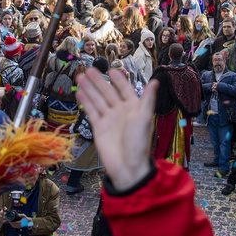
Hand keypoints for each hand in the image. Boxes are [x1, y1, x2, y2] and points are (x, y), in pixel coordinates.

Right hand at [75, 66, 156, 190]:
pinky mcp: (99, 127)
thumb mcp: (145, 118)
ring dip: (89, 88)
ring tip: (80, 77)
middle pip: (108, 92)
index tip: (111, 70)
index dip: (118, 79)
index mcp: (133, 108)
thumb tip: (156, 82)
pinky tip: (80, 92)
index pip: (125, 89)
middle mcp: (120, 112)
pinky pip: (91, 111)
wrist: (127, 166)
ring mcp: (109, 119)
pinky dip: (85, 101)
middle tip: (89, 69)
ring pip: (97, 100)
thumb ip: (148, 99)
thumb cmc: (139, 144)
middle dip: (99, 81)